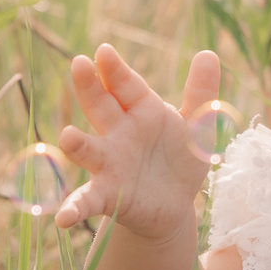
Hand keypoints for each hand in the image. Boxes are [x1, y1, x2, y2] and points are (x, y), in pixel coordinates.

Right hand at [52, 44, 220, 241]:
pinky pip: (88, 201)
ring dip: (77, 144)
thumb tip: (208, 53)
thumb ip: (202, 93)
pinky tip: (62, 218)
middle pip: (101, 106)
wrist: (176, 205)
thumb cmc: (181, 158)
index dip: (115, 69)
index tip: (103, 51)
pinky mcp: (109, 195)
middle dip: (90, 87)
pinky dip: (74, 208)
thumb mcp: (198, 127)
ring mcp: (110, 164)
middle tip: (78, 64)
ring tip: (66, 136)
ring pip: (89, 150)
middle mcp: (119, 133)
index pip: (126, 85)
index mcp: (141, 111)